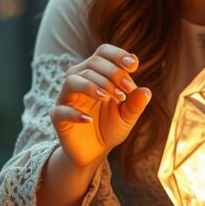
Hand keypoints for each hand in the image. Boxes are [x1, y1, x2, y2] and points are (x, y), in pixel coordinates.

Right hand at [50, 44, 152, 167]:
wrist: (94, 152)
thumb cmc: (109, 128)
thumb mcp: (127, 116)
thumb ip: (135, 104)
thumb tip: (146, 91)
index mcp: (95, 74)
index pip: (102, 53)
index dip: (117, 55)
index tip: (133, 66)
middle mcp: (79, 81)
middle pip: (91, 63)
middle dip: (112, 74)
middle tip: (126, 91)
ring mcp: (66, 98)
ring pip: (72, 80)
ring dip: (92, 86)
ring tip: (107, 97)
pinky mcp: (58, 117)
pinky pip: (61, 110)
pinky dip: (74, 113)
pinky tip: (89, 120)